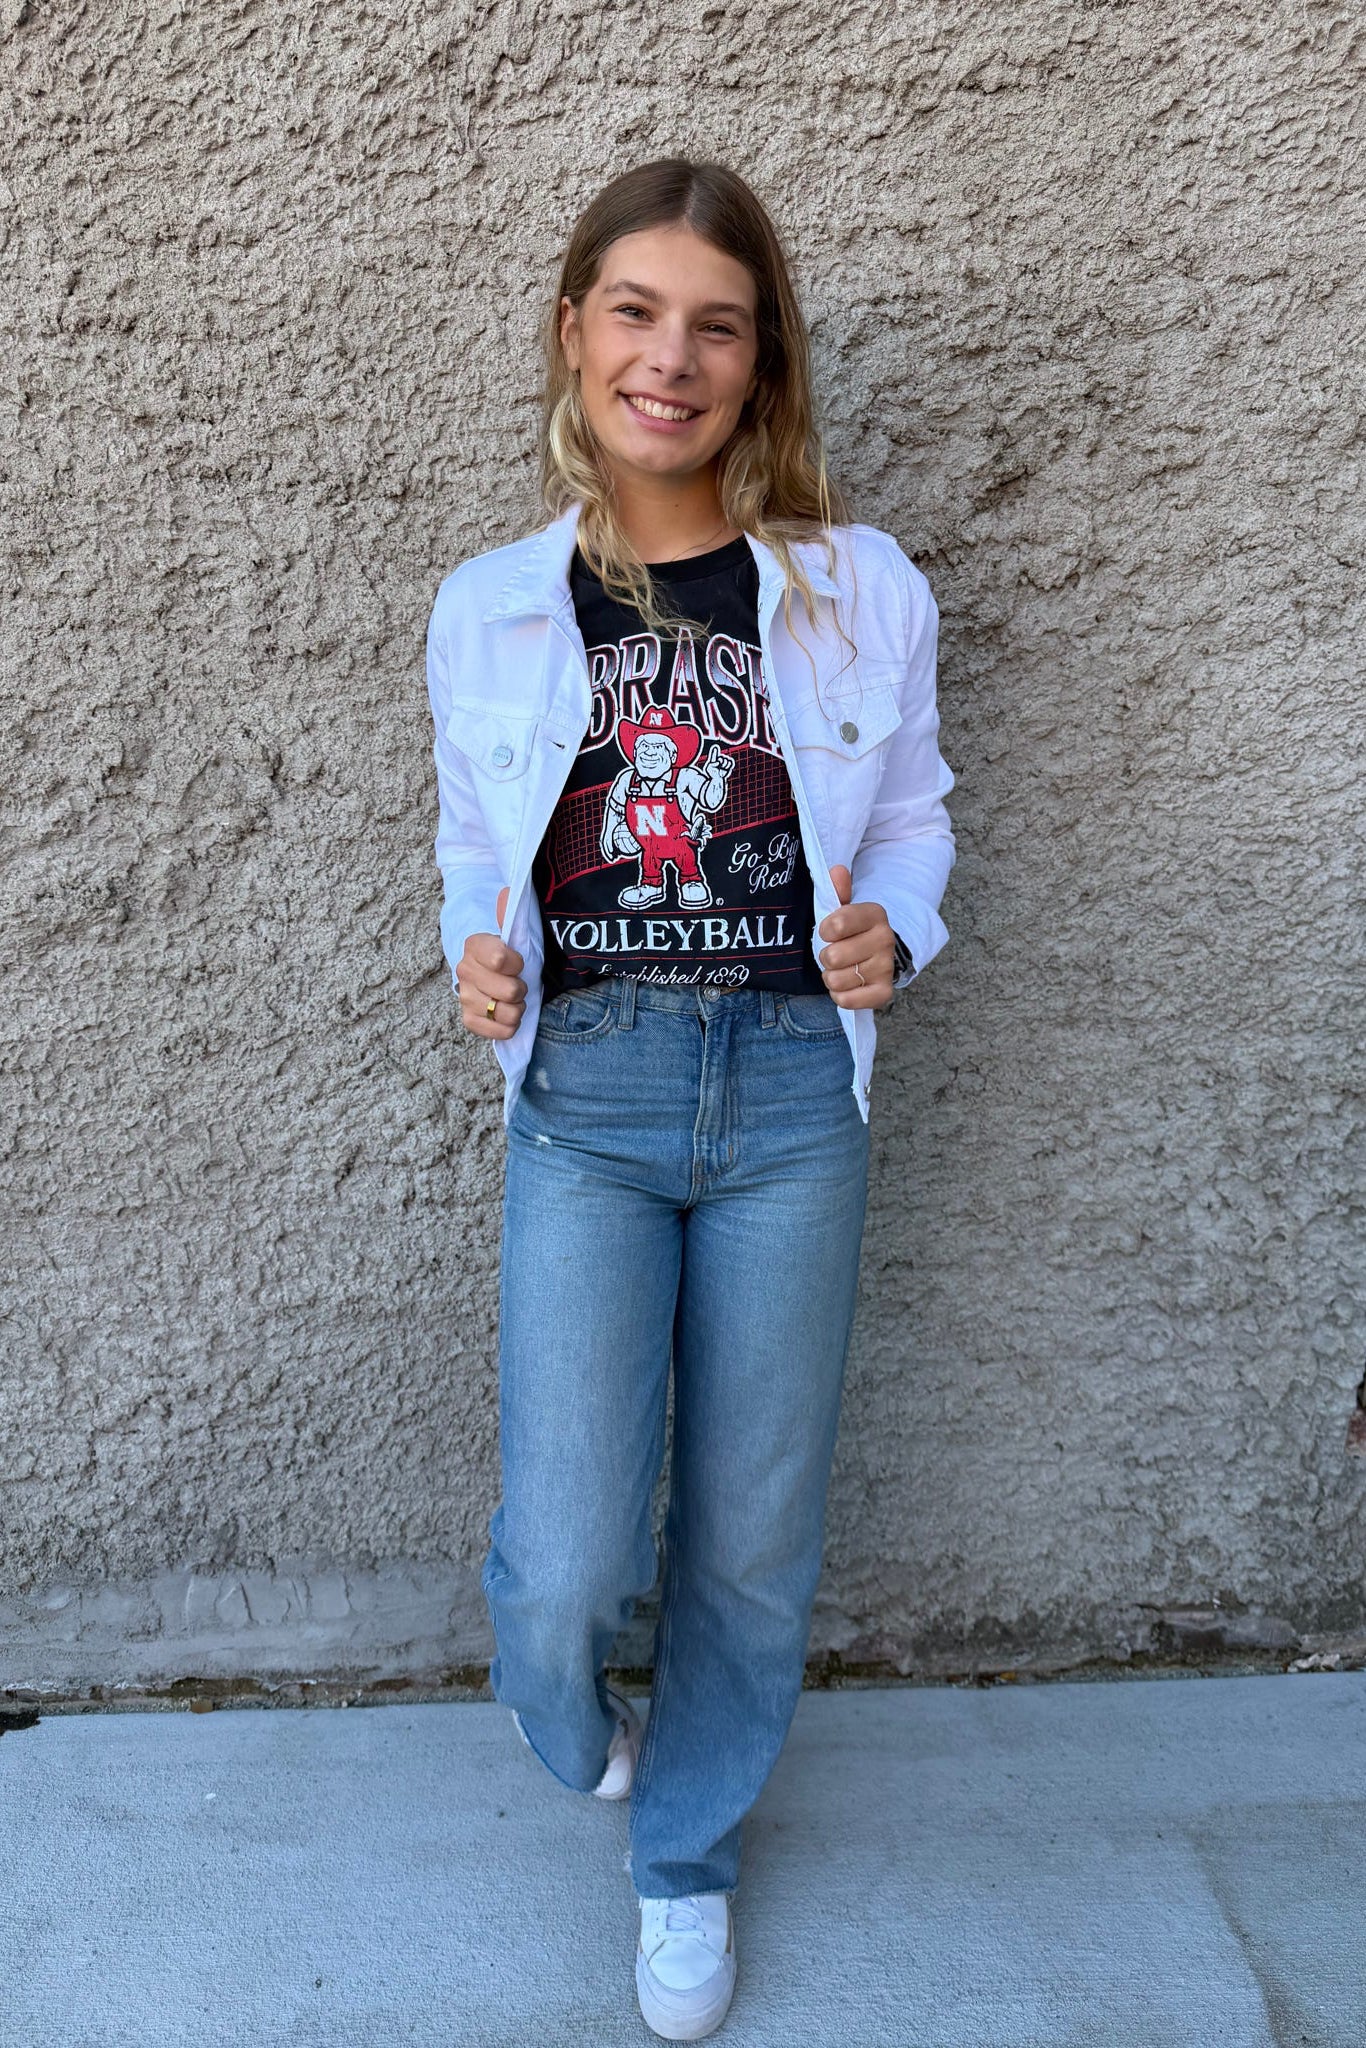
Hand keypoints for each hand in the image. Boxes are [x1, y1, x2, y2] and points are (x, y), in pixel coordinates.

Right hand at [457, 885, 526, 1038]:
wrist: (496, 976)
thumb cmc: (511, 955)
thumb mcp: (515, 934)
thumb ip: (511, 915)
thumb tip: (506, 892)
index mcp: (475, 945)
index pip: (501, 959)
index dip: (517, 963)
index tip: (519, 961)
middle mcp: (465, 970)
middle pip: (509, 990)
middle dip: (521, 989)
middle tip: (518, 983)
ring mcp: (464, 996)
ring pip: (504, 1012)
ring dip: (517, 1009)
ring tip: (514, 1000)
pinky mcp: (468, 1019)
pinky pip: (493, 1032)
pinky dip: (508, 1028)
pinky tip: (509, 1017)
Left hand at [817, 865, 895, 1009]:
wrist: (877, 955)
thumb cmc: (853, 931)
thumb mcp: (844, 908)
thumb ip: (838, 889)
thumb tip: (837, 871)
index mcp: (875, 914)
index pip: (836, 925)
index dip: (824, 931)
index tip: (830, 931)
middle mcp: (885, 939)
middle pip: (832, 956)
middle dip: (826, 957)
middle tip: (835, 954)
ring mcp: (886, 967)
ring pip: (836, 979)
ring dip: (831, 977)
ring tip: (841, 969)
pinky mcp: (884, 992)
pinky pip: (847, 1000)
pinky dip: (839, 996)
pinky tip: (846, 986)